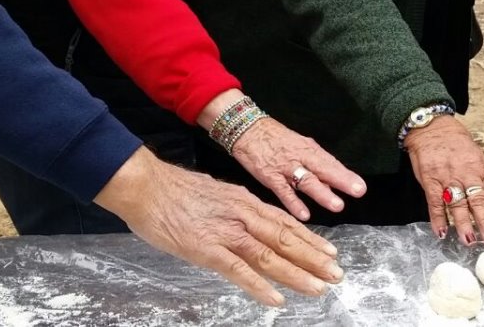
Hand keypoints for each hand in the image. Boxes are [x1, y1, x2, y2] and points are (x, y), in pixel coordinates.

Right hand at [97, 148, 342, 306]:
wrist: (146, 185)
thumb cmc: (174, 191)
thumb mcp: (215, 194)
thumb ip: (234, 210)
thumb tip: (247, 224)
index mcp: (244, 201)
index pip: (285, 222)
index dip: (310, 239)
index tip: (329, 252)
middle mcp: (242, 215)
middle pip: (285, 238)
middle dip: (314, 258)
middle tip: (337, 274)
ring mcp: (226, 232)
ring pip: (270, 254)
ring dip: (297, 273)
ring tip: (319, 287)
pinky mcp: (206, 248)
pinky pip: (239, 269)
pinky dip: (259, 285)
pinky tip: (276, 298)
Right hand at [230, 117, 366, 220]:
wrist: (246, 129)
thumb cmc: (275, 139)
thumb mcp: (298, 146)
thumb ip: (315, 167)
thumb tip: (332, 186)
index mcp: (308, 149)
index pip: (330, 163)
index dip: (346, 174)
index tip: (361, 187)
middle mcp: (300, 157)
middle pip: (323, 169)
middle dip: (341, 181)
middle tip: (358, 191)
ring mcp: (285, 167)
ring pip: (306, 180)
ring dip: (322, 193)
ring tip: (337, 205)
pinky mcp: (269, 176)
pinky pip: (283, 191)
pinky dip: (294, 203)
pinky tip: (304, 214)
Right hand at [403, 115, 483, 245]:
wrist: (433, 126)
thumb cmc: (456, 143)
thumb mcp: (476, 156)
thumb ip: (482, 179)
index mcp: (480, 169)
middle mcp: (467, 174)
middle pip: (479, 201)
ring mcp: (448, 177)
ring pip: (458, 203)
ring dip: (464, 223)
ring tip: (470, 240)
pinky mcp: (430, 179)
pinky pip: (435, 201)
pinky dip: (438, 218)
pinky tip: (441, 232)